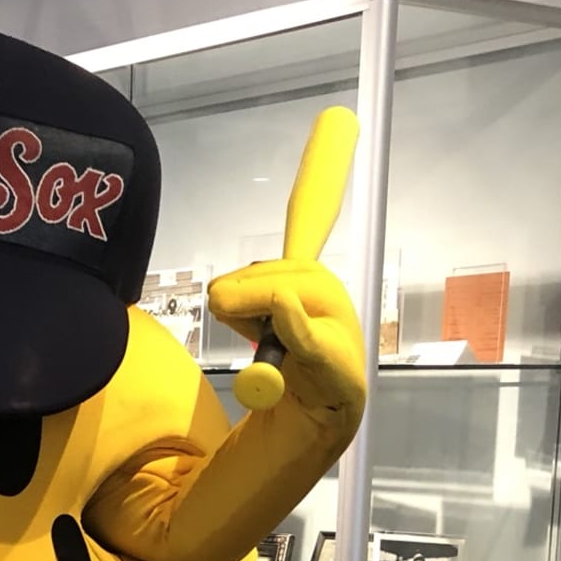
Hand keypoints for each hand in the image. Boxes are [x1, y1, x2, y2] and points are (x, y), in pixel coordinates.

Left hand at [219, 107, 365, 416]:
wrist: (300, 439)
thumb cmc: (283, 380)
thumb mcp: (253, 331)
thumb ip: (242, 305)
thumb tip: (222, 291)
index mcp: (312, 288)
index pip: (313, 227)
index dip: (323, 179)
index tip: (338, 120)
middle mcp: (333, 303)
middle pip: (298, 270)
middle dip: (253, 278)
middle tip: (217, 298)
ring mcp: (342, 336)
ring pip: (302, 298)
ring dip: (261, 301)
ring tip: (231, 318)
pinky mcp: (341, 373)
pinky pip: (316, 342)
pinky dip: (298, 329)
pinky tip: (288, 319)